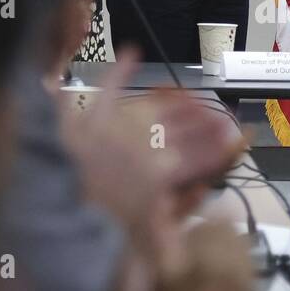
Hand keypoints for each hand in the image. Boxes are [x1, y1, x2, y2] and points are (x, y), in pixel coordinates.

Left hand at [59, 50, 247, 251]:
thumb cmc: (100, 237)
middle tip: (222, 118)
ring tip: (194, 97)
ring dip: (180, 102)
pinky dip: (119, 69)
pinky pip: (108, 89)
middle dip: (206, 124)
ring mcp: (118, 129)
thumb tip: (204, 191)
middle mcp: (144, 148)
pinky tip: (132, 51)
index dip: (219, 148)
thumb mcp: (147, 239)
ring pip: (157, 109)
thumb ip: (177, 218)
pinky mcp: (90, 119)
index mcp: (160, 177)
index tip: (236, 138)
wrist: (53, 219)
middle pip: (183, 130)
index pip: (198, 157)